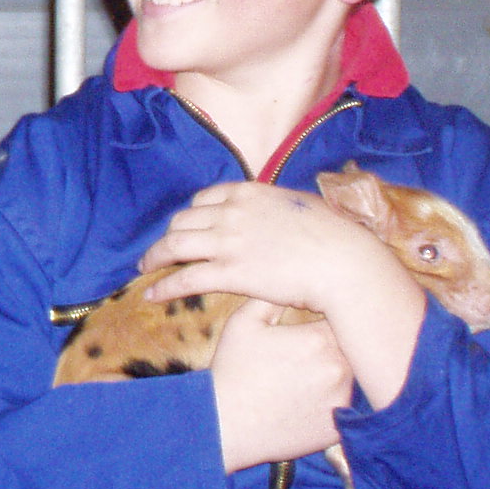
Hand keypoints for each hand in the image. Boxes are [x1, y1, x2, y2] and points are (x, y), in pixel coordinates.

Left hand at [140, 181, 404, 315]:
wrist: (343, 261)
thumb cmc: (334, 236)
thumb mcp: (301, 207)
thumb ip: (279, 207)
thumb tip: (281, 210)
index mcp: (248, 193)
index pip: (204, 199)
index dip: (192, 215)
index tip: (188, 227)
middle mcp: (230, 212)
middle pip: (183, 220)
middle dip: (170, 235)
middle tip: (163, 250)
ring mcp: (227, 241)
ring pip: (175, 246)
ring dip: (155, 257)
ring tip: (146, 268)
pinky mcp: (229, 272)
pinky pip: (185, 277)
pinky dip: (163, 286)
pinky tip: (151, 295)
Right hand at [211, 300, 351, 472]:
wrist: (226, 425)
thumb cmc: (233, 370)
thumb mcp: (244, 323)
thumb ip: (271, 297)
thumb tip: (290, 279)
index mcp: (318, 339)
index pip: (343, 317)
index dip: (333, 315)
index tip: (321, 316)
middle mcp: (339, 369)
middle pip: (353, 346)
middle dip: (339, 341)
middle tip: (318, 344)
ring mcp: (342, 401)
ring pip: (354, 376)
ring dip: (342, 370)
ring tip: (315, 370)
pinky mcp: (340, 427)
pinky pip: (349, 406)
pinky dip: (337, 399)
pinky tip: (313, 396)